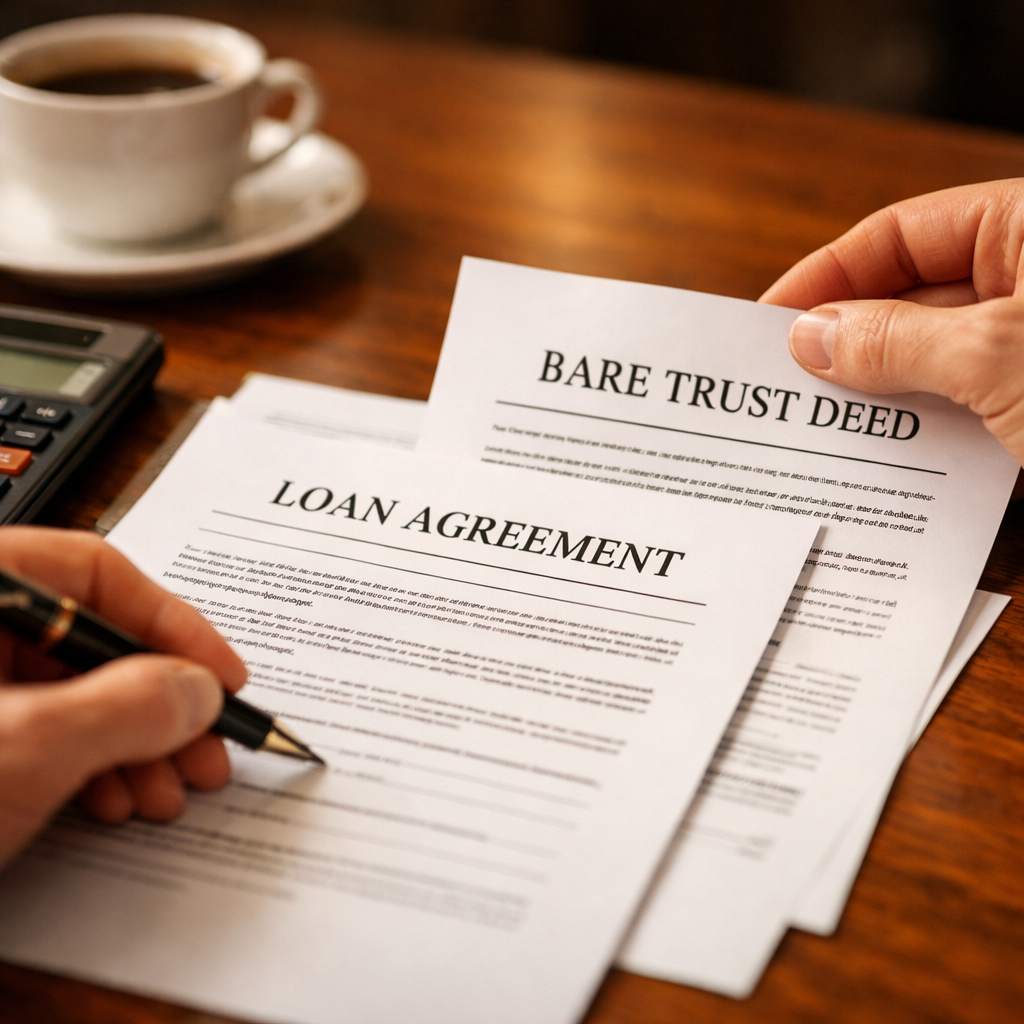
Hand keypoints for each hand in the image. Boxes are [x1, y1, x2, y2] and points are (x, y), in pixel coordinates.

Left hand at [0, 527, 246, 867]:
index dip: (172, 623)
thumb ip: (126, 707)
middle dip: (161, 704)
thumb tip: (198, 691)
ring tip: (170, 792)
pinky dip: (92, 766)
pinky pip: (47, 731)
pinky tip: (115, 801)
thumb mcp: (27, 745)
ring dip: (137, 745)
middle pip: (94, 641)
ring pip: (75, 693)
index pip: (96, 572)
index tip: (221, 674)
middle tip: (208, 749)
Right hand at [761, 179, 1023, 465]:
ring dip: (888, 402)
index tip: (769, 321)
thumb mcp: (999, 356)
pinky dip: (935, 437)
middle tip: (788, 386)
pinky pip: (973, 409)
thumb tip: (810, 339)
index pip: (902, 234)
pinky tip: (893, 465)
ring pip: (939, 362)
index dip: (828, 277)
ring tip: (829, 432)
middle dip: (850, 348)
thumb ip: (897, 342)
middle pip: (912, 300)